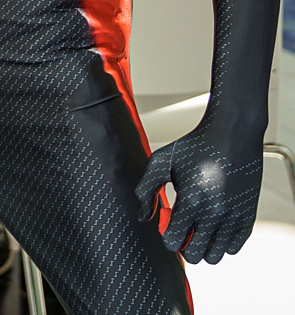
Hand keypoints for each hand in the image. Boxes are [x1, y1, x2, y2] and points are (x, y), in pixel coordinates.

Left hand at [135, 125, 263, 263]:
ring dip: (202, 246)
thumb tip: (143, 217)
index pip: (173, 241)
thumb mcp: (160, 161)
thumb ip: (145, 190)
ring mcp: (234, 217)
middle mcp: (215, 213)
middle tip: (181, 226)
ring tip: (197, 225)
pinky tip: (214, 222)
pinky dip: (222, 242)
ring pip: (215, 256)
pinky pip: (234, 248)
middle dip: (183, 245)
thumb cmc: (192, 147)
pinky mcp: (249, 217)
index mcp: (191, 200)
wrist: (231, 135)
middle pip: (195, 255)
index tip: (167, 221)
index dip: (166, 235)